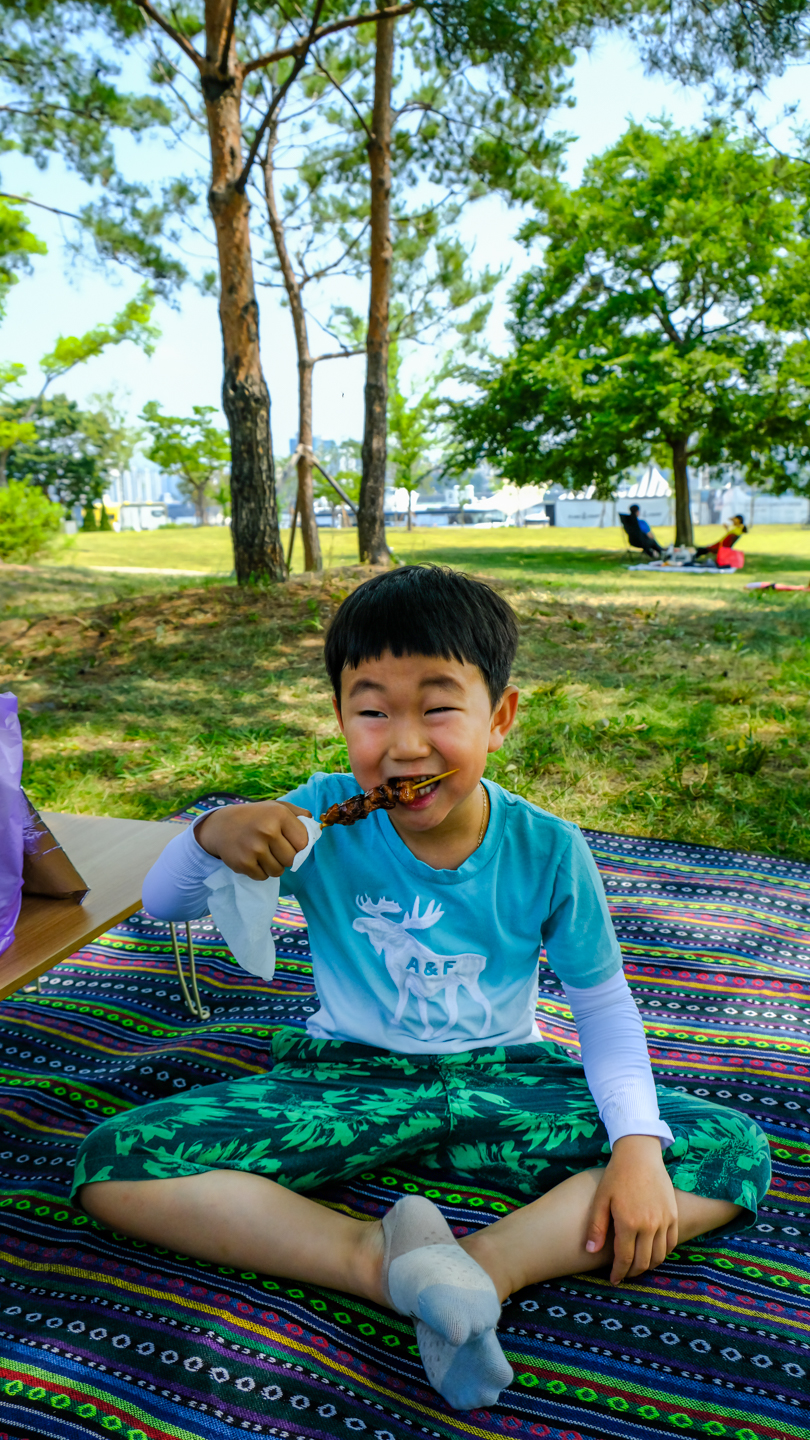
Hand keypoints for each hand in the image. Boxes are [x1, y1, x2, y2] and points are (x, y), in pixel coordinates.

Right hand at [194, 800, 312, 879]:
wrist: (221, 826)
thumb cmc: (256, 817)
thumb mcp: (277, 807)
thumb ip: (300, 815)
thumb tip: (317, 829)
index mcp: (279, 814)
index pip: (303, 843)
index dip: (298, 846)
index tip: (290, 843)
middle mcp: (267, 830)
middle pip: (291, 859)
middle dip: (285, 857)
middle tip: (274, 849)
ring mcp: (254, 848)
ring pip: (278, 871)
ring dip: (273, 866)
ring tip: (263, 854)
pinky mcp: (243, 863)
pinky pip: (263, 877)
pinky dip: (260, 872)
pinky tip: (253, 859)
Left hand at [585, 1134, 678, 1284]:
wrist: (640, 1155)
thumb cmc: (617, 1176)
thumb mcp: (601, 1199)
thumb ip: (596, 1227)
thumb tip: (591, 1251)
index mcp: (628, 1223)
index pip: (625, 1259)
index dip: (619, 1273)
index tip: (614, 1279)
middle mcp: (649, 1225)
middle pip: (643, 1261)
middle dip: (632, 1272)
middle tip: (624, 1274)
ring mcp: (664, 1220)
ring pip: (659, 1256)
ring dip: (648, 1265)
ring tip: (637, 1266)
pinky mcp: (673, 1215)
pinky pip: (671, 1243)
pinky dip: (663, 1254)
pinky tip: (653, 1253)